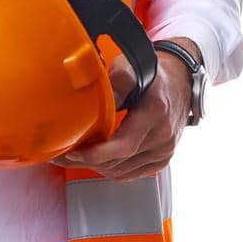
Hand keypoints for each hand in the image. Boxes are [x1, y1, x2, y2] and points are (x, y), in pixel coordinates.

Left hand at [50, 41, 197, 180]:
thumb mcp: (131, 68)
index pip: (123, 145)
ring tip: (74, 156)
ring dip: (97, 167)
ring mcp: (164, 150)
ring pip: (123, 172)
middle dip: (87, 161)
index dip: (95, 154)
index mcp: (155, 112)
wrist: (180, 81)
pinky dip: (111, 169)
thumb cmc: (153, 73)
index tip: (73, 152)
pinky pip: (132, 174)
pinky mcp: (161, 159)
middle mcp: (163, 135)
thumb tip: (94, 100)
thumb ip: (116, 84)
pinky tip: (96, 159)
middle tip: (62, 154)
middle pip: (119, 163)